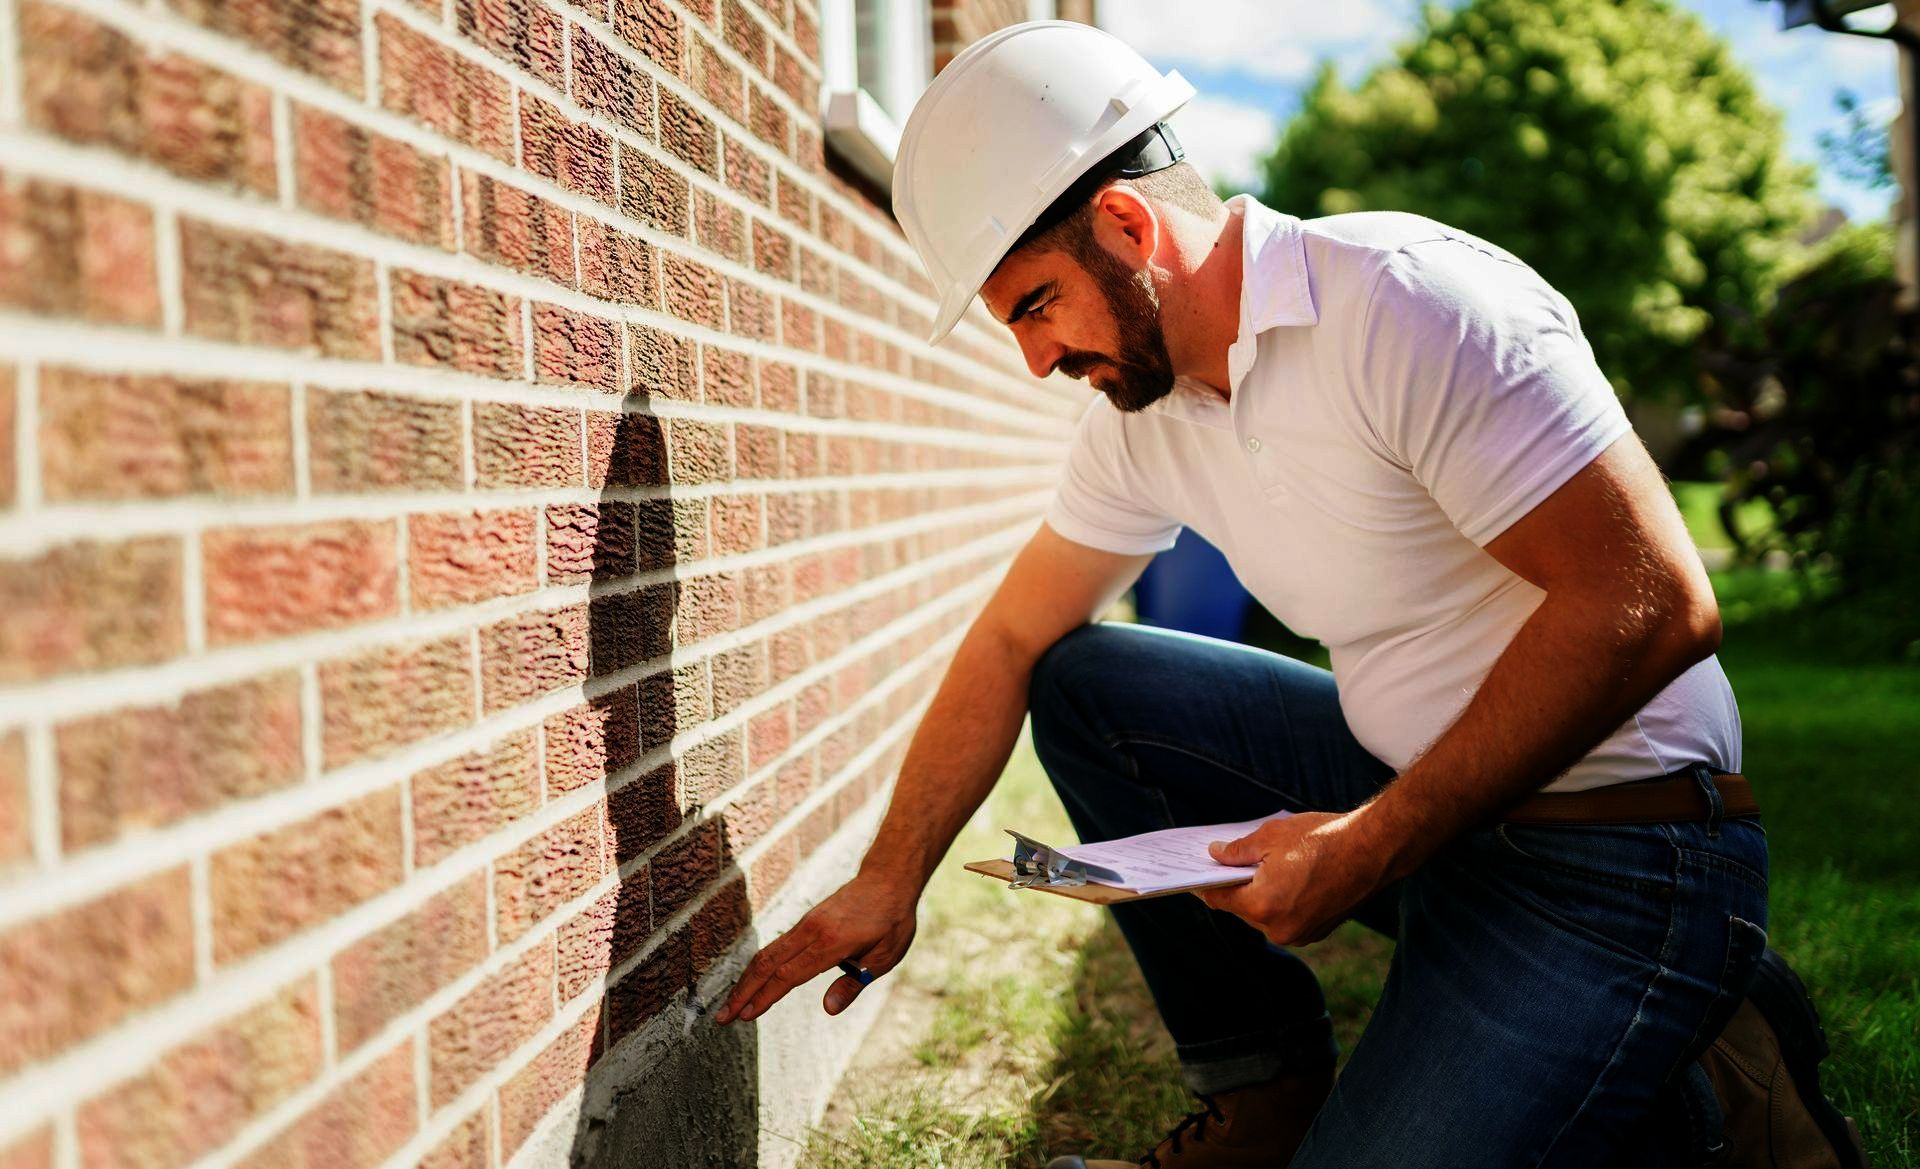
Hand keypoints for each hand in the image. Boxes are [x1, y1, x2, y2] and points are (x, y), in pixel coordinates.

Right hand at [714, 872, 917, 1023]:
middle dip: (743, 992)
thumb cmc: (891, 921)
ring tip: (730, 1005)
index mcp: (831, 943)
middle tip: (721, 1018)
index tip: (744, 1016)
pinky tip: (752, 982)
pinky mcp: (805, 922)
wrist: (888, 878)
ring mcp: (806, 924)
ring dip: (746, 980)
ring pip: (766, 953)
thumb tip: (828, 1009)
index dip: (764, 997)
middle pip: (767, 964)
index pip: (789, 975)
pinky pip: (776, 946)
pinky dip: (759, 967)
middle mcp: (811, 931)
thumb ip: (854, 984)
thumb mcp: (884, 957)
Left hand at [1194, 811, 1392, 946]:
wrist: (1376, 850)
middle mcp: (1279, 929)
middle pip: (1242, 909)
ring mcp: (1301, 934)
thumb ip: (1238, 851)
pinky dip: (1281, 901)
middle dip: (1235, 886)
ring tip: (1257, 868)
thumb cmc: (1323, 838)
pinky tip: (1284, 878)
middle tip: (1224, 864)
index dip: (1205, 884)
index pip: (1220, 898)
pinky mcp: (1318, 931)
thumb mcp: (1271, 836)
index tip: (1194, 875)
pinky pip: (1287, 917)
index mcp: (1262, 905)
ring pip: (1265, 914)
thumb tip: (1216, 855)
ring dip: (1259, 894)